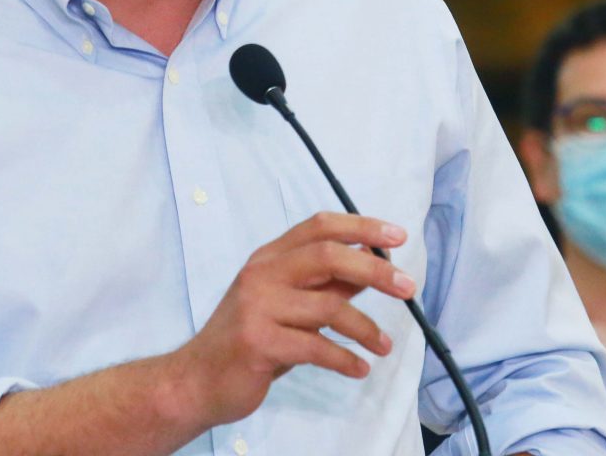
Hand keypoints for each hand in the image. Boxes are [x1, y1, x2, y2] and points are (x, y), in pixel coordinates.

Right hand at [168, 212, 416, 426]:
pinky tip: (359, 368)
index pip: (319, 226)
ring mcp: (257, 307)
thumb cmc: (250, 339)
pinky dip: (345, 359)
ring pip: (328, 307)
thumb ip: (326, 284)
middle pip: (328, 256)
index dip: (361, 226)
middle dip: (375, 270)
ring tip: (384, 346)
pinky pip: (316, 347)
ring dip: (366, 328)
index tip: (398, 236)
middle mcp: (261, 273)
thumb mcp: (288, 305)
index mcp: (269, 257)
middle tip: (409, 288)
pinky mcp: (258, 342)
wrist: (197, 379)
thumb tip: (373, 262)